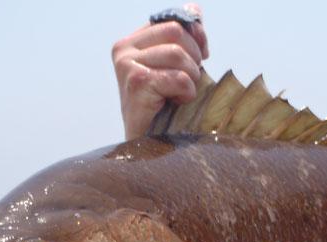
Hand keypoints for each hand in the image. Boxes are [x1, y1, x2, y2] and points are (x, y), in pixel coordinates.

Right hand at [112, 3, 209, 139]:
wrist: (145, 144)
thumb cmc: (161, 107)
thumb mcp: (171, 67)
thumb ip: (182, 37)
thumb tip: (194, 10)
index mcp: (130, 41)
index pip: (173, 20)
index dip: (195, 36)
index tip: (202, 56)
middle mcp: (123, 49)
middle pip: (177, 32)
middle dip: (193, 57)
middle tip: (190, 79)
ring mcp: (127, 65)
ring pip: (179, 55)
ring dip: (190, 77)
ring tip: (181, 92)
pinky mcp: (137, 83)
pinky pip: (178, 78)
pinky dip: (186, 91)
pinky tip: (176, 101)